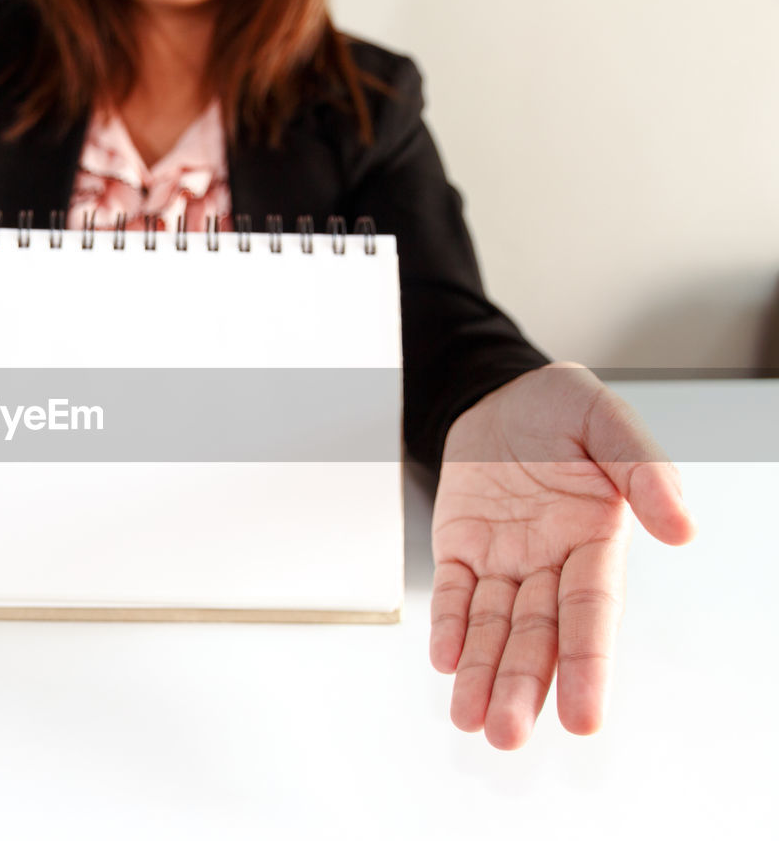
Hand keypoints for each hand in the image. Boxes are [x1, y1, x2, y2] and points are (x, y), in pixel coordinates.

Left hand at [429, 363, 694, 748]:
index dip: (586, 663)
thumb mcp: (606, 420)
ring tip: (471, 720)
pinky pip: (453, 592)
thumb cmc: (562, 406)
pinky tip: (444, 661)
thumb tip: (681, 527)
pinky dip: (447, 626)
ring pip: (492, 626)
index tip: (583, 716)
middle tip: (507, 733)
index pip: (591, 612)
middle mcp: (549, 560)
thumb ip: (643, 470)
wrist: (502, 392)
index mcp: (594, 539)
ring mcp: (503, 557)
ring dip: (481, 673)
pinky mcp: (460, 545)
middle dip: (521, 685)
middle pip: (537, 634)